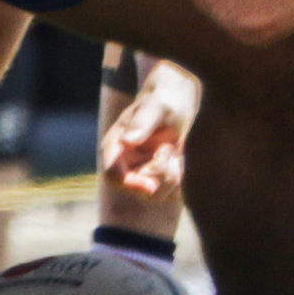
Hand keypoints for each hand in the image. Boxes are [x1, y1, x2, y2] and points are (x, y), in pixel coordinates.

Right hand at [101, 65, 200, 199]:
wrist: (179, 102)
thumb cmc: (165, 99)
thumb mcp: (157, 107)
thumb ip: (143, 123)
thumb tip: (126, 141)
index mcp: (115, 147)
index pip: (113, 176)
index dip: (130, 185)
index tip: (152, 186)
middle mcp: (124, 164)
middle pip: (139, 190)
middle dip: (161, 172)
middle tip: (170, 147)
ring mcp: (140, 173)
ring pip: (156, 195)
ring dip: (173, 174)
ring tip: (174, 149)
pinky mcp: (157, 179)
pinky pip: (170, 194)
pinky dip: (180, 178)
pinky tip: (180, 158)